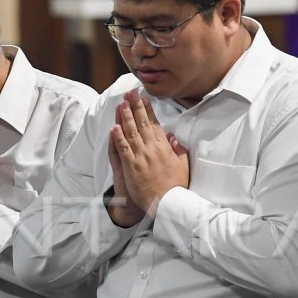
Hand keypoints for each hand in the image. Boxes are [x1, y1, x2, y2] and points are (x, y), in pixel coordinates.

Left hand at [109, 91, 189, 217]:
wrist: (169, 203)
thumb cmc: (176, 187)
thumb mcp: (184, 166)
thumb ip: (179, 150)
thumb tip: (172, 137)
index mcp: (165, 148)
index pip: (154, 125)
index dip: (148, 110)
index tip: (143, 99)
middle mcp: (152, 150)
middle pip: (142, 124)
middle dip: (135, 107)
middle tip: (130, 94)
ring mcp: (141, 158)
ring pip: (131, 133)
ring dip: (125, 117)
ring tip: (121, 104)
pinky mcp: (131, 167)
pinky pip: (123, 149)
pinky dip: (118, 138)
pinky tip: (114, 127)